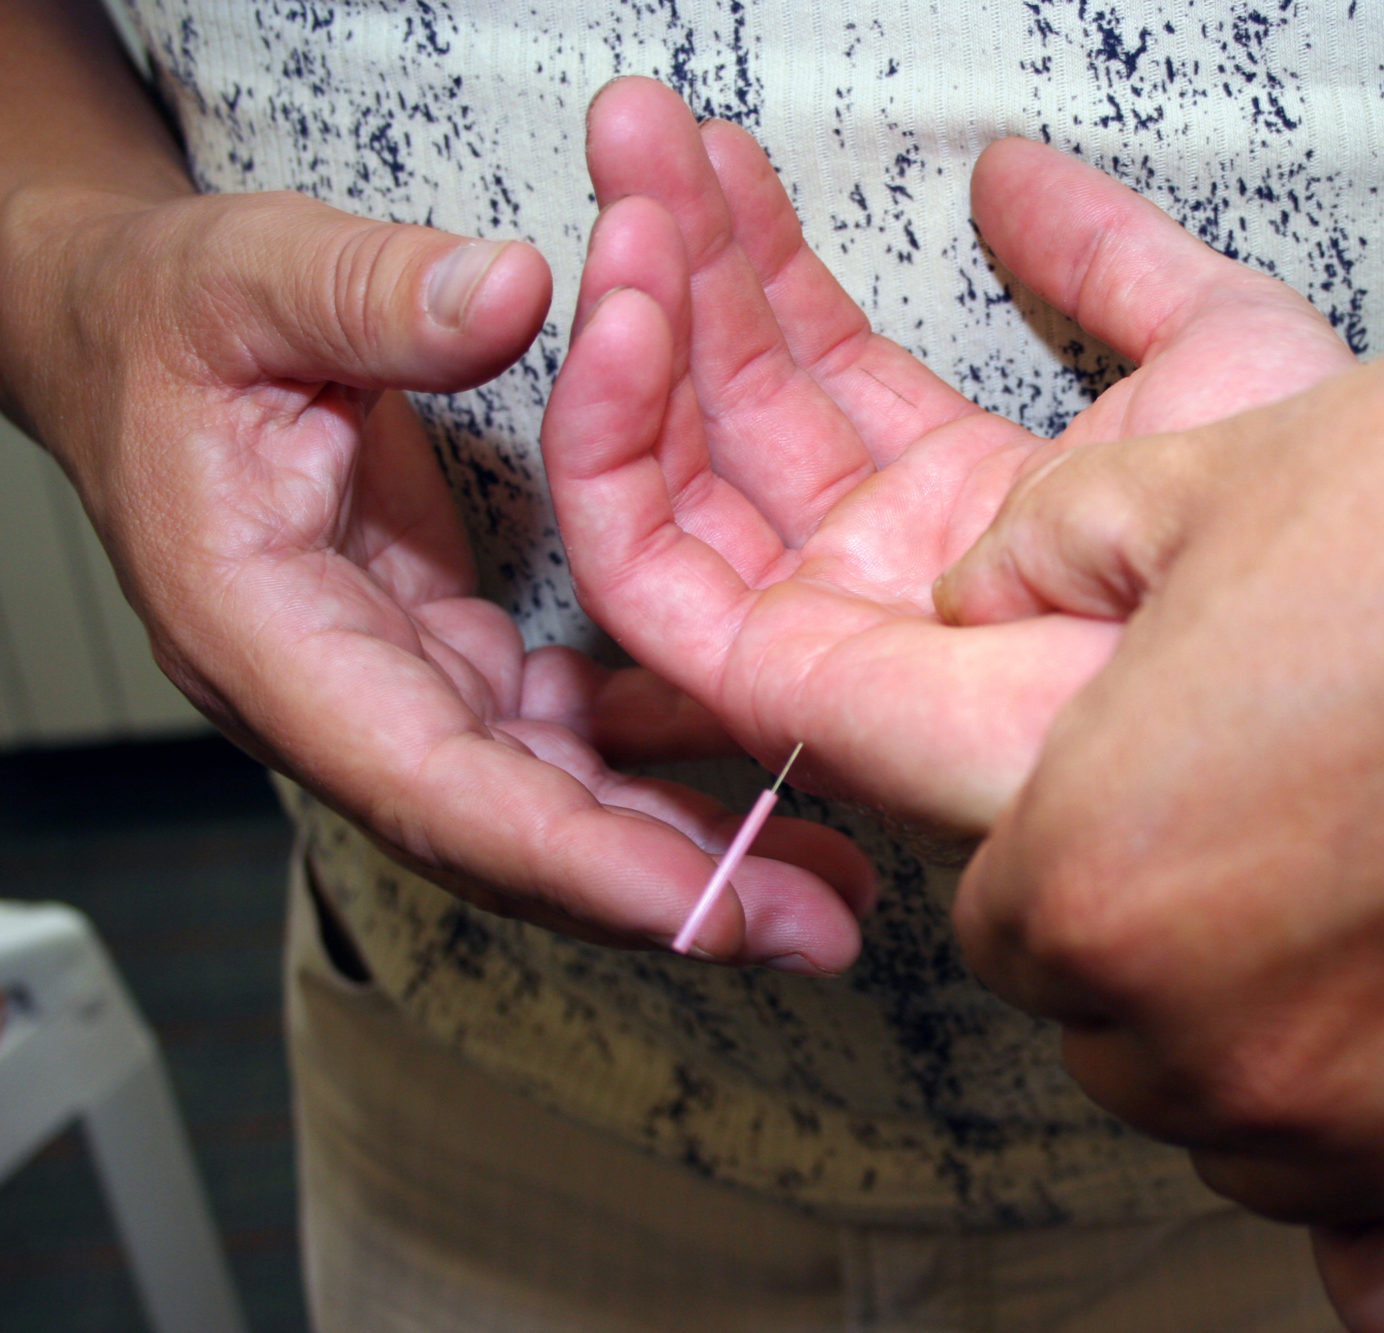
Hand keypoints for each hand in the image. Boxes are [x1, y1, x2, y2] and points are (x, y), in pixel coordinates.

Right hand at [0, 183, 874, 970]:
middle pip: (512, 836)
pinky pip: (562, 748)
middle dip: (667, 896)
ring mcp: (399, 692)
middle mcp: (339, 698)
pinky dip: (654, 779)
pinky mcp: (450, 667)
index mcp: (267, 633)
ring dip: (683, 858)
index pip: (432, 784)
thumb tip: (511, 294)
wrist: (139, 353)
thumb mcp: (252, 276)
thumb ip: (367, 292)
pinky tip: (759, 796)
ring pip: (551, 807)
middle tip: (819, 934)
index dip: (571, 855)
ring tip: (824, 895)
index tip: (708, 909)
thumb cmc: (177, 324)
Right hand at [540, 76, 1352, 836]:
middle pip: (736, 394)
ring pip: (674, 465)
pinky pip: (642, 560)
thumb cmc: (1282, 552)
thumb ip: (1106, 253)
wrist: (1264, 670)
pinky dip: (609, 436)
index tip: (722, 145)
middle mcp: (883, 558)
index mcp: (972, 495)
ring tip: (627, 193)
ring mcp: (823, 617)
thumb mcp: (1211, 345)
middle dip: (682, 254)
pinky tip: (624, 314)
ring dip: (634, 322)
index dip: (766, 251)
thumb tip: (1010, 172)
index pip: (823, 361)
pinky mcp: (772, 678)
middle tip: (639, 125)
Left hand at [940, 152, 1383, 1331]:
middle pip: (1120, 1040)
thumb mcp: (1206, 486)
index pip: (1002, 926)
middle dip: (1172, 949)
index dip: (1079, 853)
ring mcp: (1381, 1135)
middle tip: (1298, 834)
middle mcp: (1219, 1041)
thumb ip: (1035, 565)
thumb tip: (972, 606)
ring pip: (1248, 1137)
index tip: (1145, 809)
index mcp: (1101, 878)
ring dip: (1287, 1052)